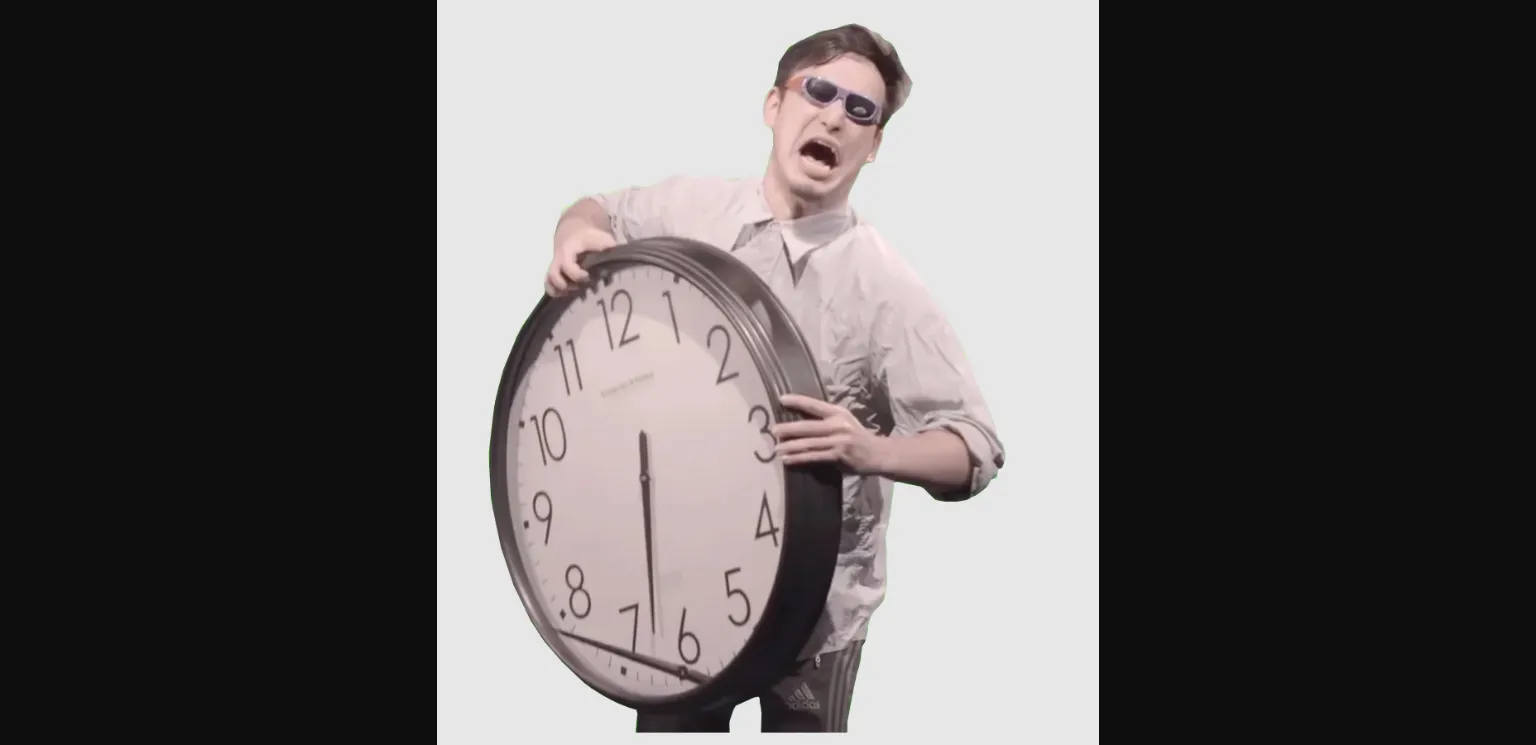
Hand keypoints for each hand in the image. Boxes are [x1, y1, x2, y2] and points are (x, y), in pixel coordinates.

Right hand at [546, 225, 617, 296]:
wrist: (573, 231)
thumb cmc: (589, 237)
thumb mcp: (599, 237)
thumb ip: (607, 245)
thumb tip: (614, 252)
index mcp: (568, 251)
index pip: (567, 265)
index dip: (577, 275)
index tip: (588, 276)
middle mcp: (558, 259)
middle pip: (553, 275)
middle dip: (566, 285)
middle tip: (581, 286)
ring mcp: (555, 266)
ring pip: (549, 281)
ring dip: (560, 290)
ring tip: (575, 292)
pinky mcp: (554, 272)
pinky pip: (548, 284)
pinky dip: (555, 291)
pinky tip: (567, 294)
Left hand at [771, 394, 886, 474]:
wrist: (877, 453)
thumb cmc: (857, 437)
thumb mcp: (845, 421)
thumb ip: (826, 420)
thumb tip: (799, 422)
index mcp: (838, 413)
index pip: (814, 404)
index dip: (797, 401)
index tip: (781, 399)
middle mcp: (838, 424)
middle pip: (808, 426)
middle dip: (789, 428)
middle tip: (773, 431)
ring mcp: (839, 440)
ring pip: (809, 443)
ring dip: (791, 446)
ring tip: (777, 448)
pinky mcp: (839, 455)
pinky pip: (814, 457)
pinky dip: (799, 458)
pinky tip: (787, 460)